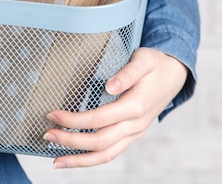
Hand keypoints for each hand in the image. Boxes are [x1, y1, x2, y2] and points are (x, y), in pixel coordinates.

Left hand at [43, 47, 187, 168]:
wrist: (175, 74)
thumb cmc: (155, 63)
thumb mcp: (144, 60)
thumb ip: (127, 73)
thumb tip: (110, 86)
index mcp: (136, 106)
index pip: (99, 119)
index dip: (74, 120)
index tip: (52, 114)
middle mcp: (136, 125)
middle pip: (99, 142)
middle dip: (70, 141)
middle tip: (46, 134)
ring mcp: (135, 133)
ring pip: (106, 155)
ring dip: (79, 159)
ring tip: (56, 161)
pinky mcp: (132, 135)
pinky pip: (111, 153)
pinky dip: (92, 159)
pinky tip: (74, 158)